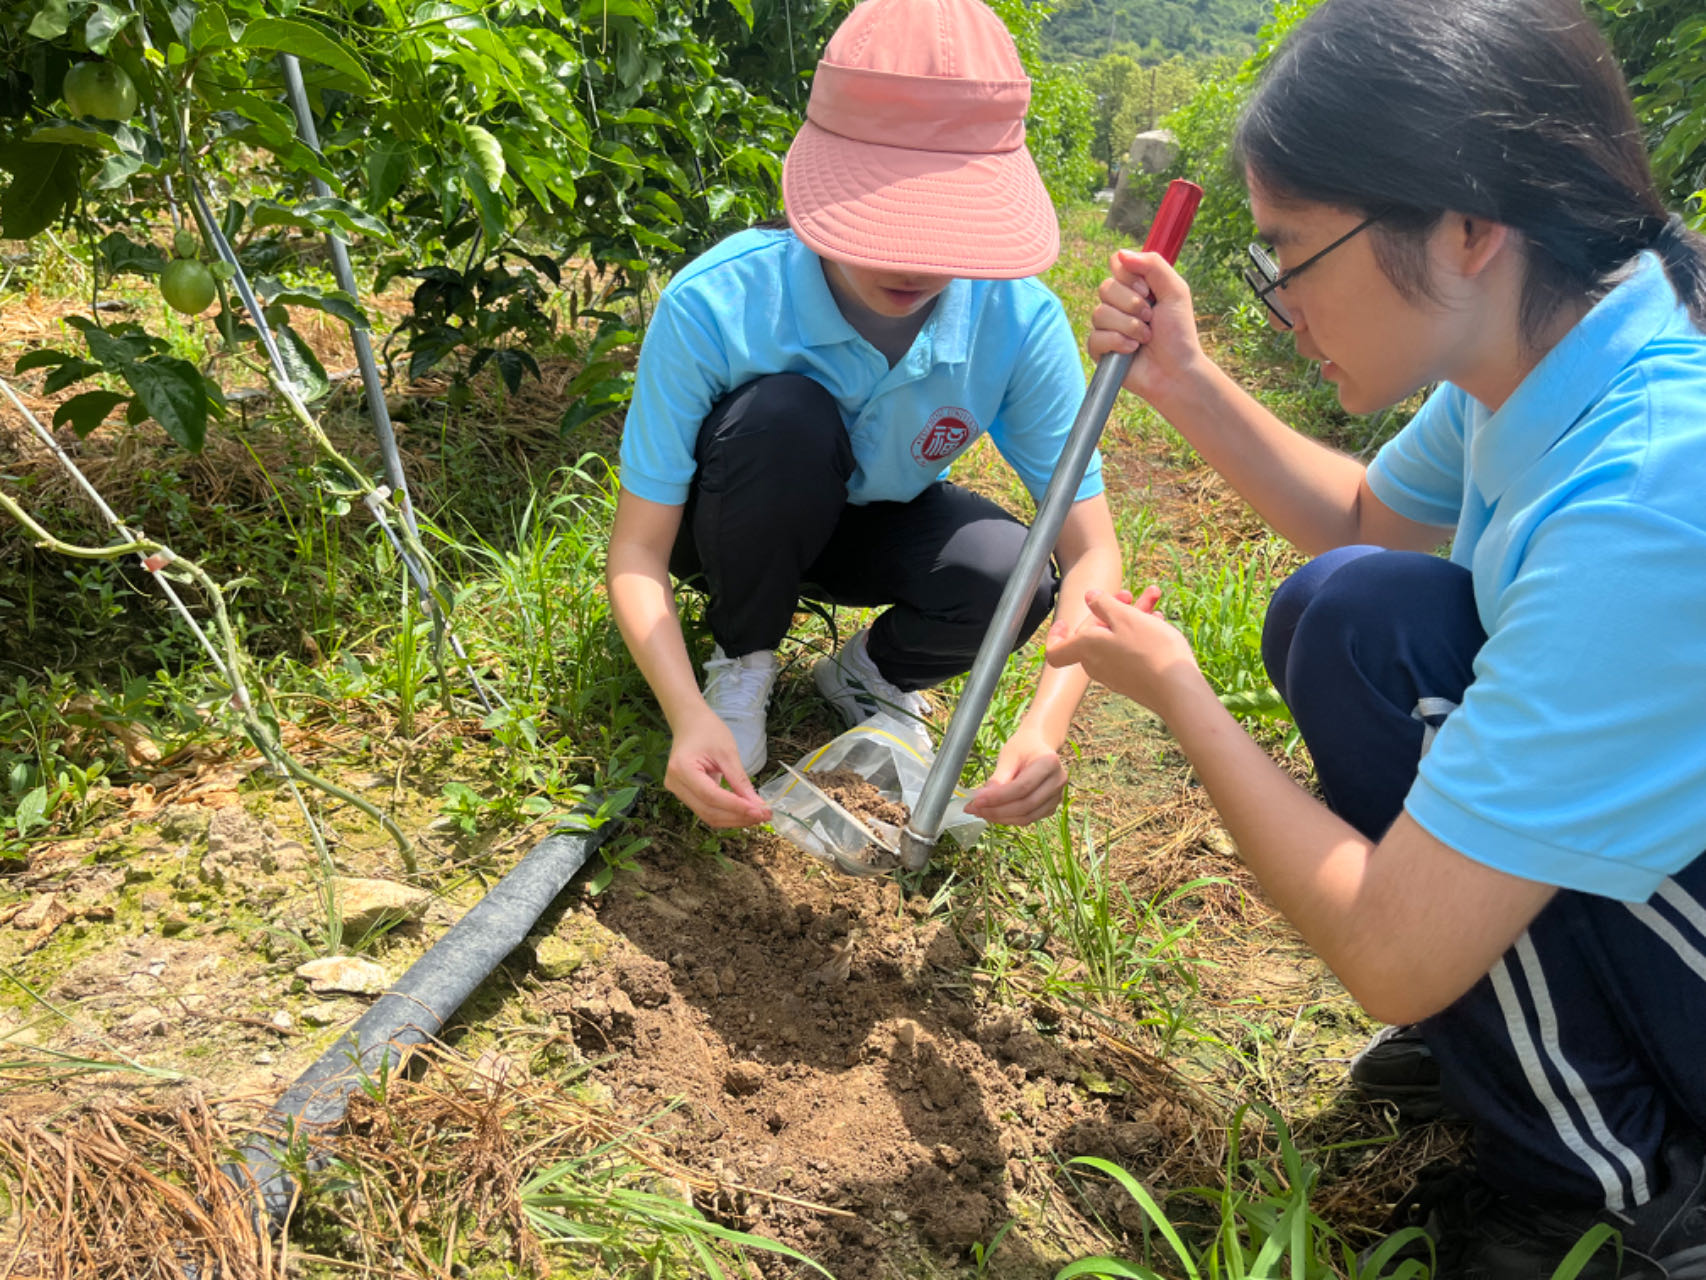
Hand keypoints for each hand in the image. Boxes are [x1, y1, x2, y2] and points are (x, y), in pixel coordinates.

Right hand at [664, 710, 770, 828]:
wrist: (690, 723)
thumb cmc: (707, 731)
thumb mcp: (728, 752)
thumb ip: (740, 780)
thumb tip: (757, 805)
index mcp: (682, 769)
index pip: (711, 796)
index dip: (736, 807)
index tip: (760, 811)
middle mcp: (675, 784)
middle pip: (708, 811)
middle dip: (737, 817)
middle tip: (763, 815)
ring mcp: (678, 791)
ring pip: (707, 815)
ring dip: (733, 819)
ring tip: (757, 815)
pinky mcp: (685, 794)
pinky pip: (706, 809)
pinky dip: (726, 813)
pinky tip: (744, 811)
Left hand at [965, 725, 1067, 826]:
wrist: (1038, 746)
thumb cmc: (1023, 747)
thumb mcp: (1008, 756)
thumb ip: (997, 778)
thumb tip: (982, 799)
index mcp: (1049, 763)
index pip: (1022, 787)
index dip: (998, 797)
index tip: (976, 800)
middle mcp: (1058, 781)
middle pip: (1025, 805)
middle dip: (996, 810)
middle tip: (974, 808)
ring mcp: (1057, 796)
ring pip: (1026, 817)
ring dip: (1000, 818)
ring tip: (980, 811)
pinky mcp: (1051, 807)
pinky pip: (1028, 819)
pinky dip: (1009, 819)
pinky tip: (993, 813)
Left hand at [1045, 585, 1205, 715]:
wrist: (1178, 689)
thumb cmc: (1150, 649)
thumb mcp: (1125, 617)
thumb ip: (1104, 604)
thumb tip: (1089, 597)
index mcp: (1086, 649)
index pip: (1055, 651)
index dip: (1056, 636)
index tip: (1063, 621)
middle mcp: (1096, 665)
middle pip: (1094, 634)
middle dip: (1111, 610)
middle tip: (1130, 594)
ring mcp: (1115, 674)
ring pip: (1116, 638)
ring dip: (1132, 615)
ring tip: (1153, 597)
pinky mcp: (1134, 679)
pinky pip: (1130, 650)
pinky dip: (1141, 633)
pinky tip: (1158, 619)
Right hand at [1088, 250, 1206, 406]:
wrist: (1177, 370)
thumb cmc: (1179, 333)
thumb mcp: (1176, 291)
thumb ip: (1153, 265)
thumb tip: (1121, 253)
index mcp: (1136, 287)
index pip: (1117, 264)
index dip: (1129, 277)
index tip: (1148, 291)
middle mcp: (1119, 304)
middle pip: (1105, 287)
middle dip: (1131, 304)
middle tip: (1150, 317)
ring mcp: (1107, 326)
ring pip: (1099, 313)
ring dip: (1129, 326)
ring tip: (1146, 338)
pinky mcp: (1100, 349)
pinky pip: (1095, 337)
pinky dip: (1118, 343)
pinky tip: (1132, 350)